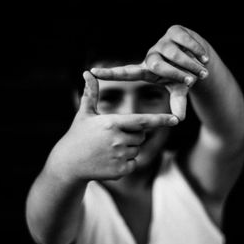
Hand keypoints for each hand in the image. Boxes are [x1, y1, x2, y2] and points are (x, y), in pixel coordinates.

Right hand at [48, 71, 178, 180]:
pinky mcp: (119, 171)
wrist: (68, 163)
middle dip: (132, 136)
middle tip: (113, 138)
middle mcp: (118, 139)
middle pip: (141, 137)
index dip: (160, 120)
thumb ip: (91, 93)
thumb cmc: (77, 135)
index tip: (176, 119)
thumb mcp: (85, 113)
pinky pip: (132, 164)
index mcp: (113, 123)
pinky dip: (124, 164)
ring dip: (127, 150)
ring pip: (136, 151)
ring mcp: (119, 156)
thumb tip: (87, 72)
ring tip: (107, 150)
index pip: (142, 121)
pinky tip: (108, 161)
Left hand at [90, 25, 209, 120]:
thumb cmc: (185, 77)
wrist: (200, 58)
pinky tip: (203, 57)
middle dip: (177, 74)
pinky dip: (196, 50)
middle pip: (157, 66)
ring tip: (202, 71)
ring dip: (190, 64)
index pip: (126, 72)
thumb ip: (177, 104)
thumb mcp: (180, 92)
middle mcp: (151, 56)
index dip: (110, 74)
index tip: (91, 73)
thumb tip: (178, 120)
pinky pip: (185, 41)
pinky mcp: (174, 31)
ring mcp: (162, 42)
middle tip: (191, 81)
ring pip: (173, 53)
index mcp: (147, 71)